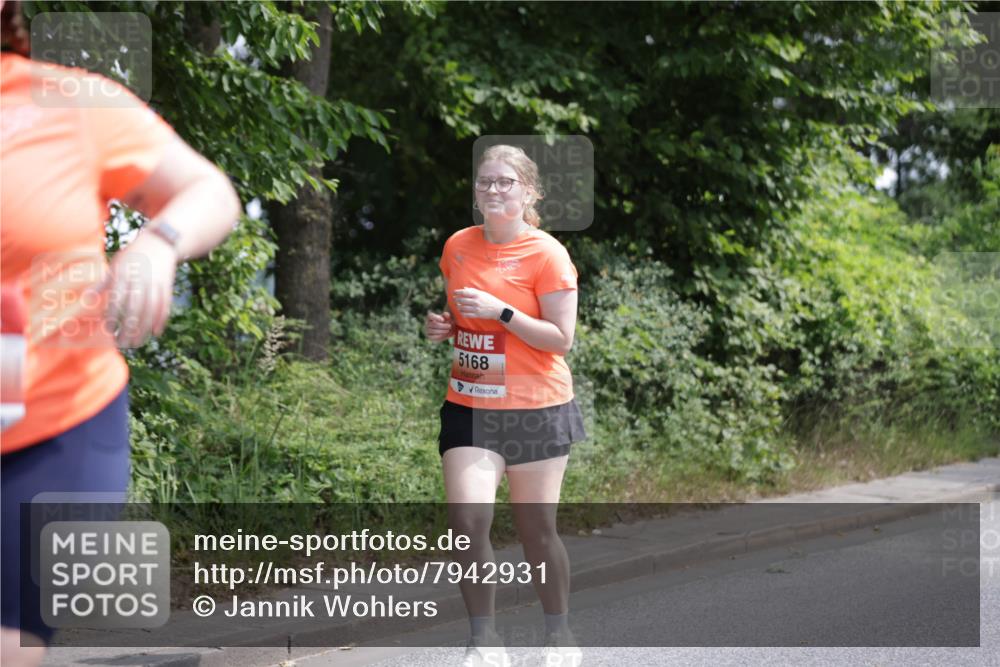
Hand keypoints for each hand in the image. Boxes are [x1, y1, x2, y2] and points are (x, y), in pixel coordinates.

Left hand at [103, 230, 178, 347]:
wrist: (160, 242)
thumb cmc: (133, 255)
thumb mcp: (116, 264)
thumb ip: (104, 283)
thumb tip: (87, 298)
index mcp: (124, 274)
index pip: (117, 298)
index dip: (113, 315)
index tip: (109, 329)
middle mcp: (140, 280)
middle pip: (135, 308)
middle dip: (129, 328)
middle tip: (122, 343)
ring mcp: (156, 283)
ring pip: (151, 310)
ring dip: (144, 329)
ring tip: (137, 342)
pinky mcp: (167, 286)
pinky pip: (164, 305)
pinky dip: (161, 320)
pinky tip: (155, 332)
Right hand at [425, 310, 454, 341]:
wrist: (446, 331)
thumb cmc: (446, 322)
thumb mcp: (447, 318)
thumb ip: (446, 315)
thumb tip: (446, 314)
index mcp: (430, 317)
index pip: (430, 316)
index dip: (436, 318)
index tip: (443, 320)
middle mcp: (427, 323)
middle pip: (433, 324)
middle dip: (442, 326)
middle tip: (449, 326)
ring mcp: (427, 330)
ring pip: (433, 331)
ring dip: (442, 331)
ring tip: (448, 330)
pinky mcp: (429, 337)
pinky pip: (433, 337)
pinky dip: (439, 336)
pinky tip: (444, 334)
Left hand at [453, 287, 505, 320]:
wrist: (498, 309)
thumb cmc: (490, 300)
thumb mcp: (482, 293)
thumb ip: (473, 291)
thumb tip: (464, 288)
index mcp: (477, 294)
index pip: (464, 292)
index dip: (457, 292)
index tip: (454, 293)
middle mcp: (476, 301)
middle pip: (461, 300)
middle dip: (456, 300)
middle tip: (454, 299)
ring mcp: (476, 309)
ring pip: (462, 308)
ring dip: (458, 307)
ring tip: (458, 306)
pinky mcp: (477, 315)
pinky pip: (466, 315)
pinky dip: (462, 313)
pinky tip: (461, 312)